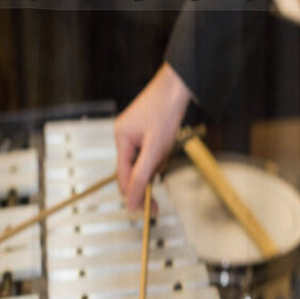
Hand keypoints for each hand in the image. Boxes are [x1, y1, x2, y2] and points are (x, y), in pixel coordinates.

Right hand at [114, 63, 191, 210]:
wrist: (178, 87)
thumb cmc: (166, 111)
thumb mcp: (155, 149)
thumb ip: (142, 176)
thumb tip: (132, 200)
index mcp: (121, 138)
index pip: (123, 176)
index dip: (134, 194)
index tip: (145, 210)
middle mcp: (124, 136)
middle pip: (133, 171)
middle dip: (148, 179)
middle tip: (159, 201)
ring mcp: (135, 134)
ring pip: (145, 164)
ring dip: (158, 165)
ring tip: (167, 150)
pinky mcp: (146, 133)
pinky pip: (151, 154)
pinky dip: (161, 157)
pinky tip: (168, 149)